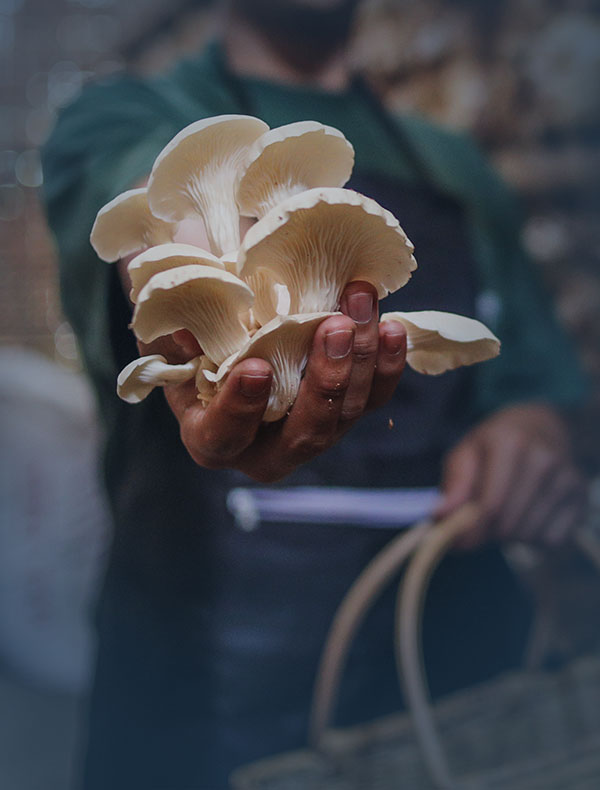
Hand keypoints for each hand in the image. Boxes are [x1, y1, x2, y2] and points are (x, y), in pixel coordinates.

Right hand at [137, 281, 406, 481]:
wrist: (231, 320)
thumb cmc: (192, 332)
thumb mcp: (170, 331)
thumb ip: (175, 334)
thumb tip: (187, 334)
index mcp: (212, 436)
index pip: (224, 437)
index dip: (240, 409)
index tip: (256, 368)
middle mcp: (266, 447)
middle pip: (304, 435)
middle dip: (324, 383)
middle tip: (334, 327)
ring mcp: (311, 430)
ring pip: (345, 414)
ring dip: (359, 359)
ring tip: (361, 304)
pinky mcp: (344, 409)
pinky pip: (372, 397)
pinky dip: (385, 363)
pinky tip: (391, 328)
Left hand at [435, 404, 587, 549]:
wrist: (540, 427)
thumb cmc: (494, 445)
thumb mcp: (466, 453)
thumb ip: (453, 484)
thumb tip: (439, 515)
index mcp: (509, 442)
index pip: (490, 504)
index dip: (469, 530)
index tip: (455, 542)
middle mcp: (543, 458)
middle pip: (508, 523)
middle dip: (486, 532)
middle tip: (477, 523)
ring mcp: (567, 478)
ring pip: (529, 535)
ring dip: (509, 535)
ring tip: (503, 512)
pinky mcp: (581, 497)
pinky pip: (552, 539)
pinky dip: (534, 538)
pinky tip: (527, 515)